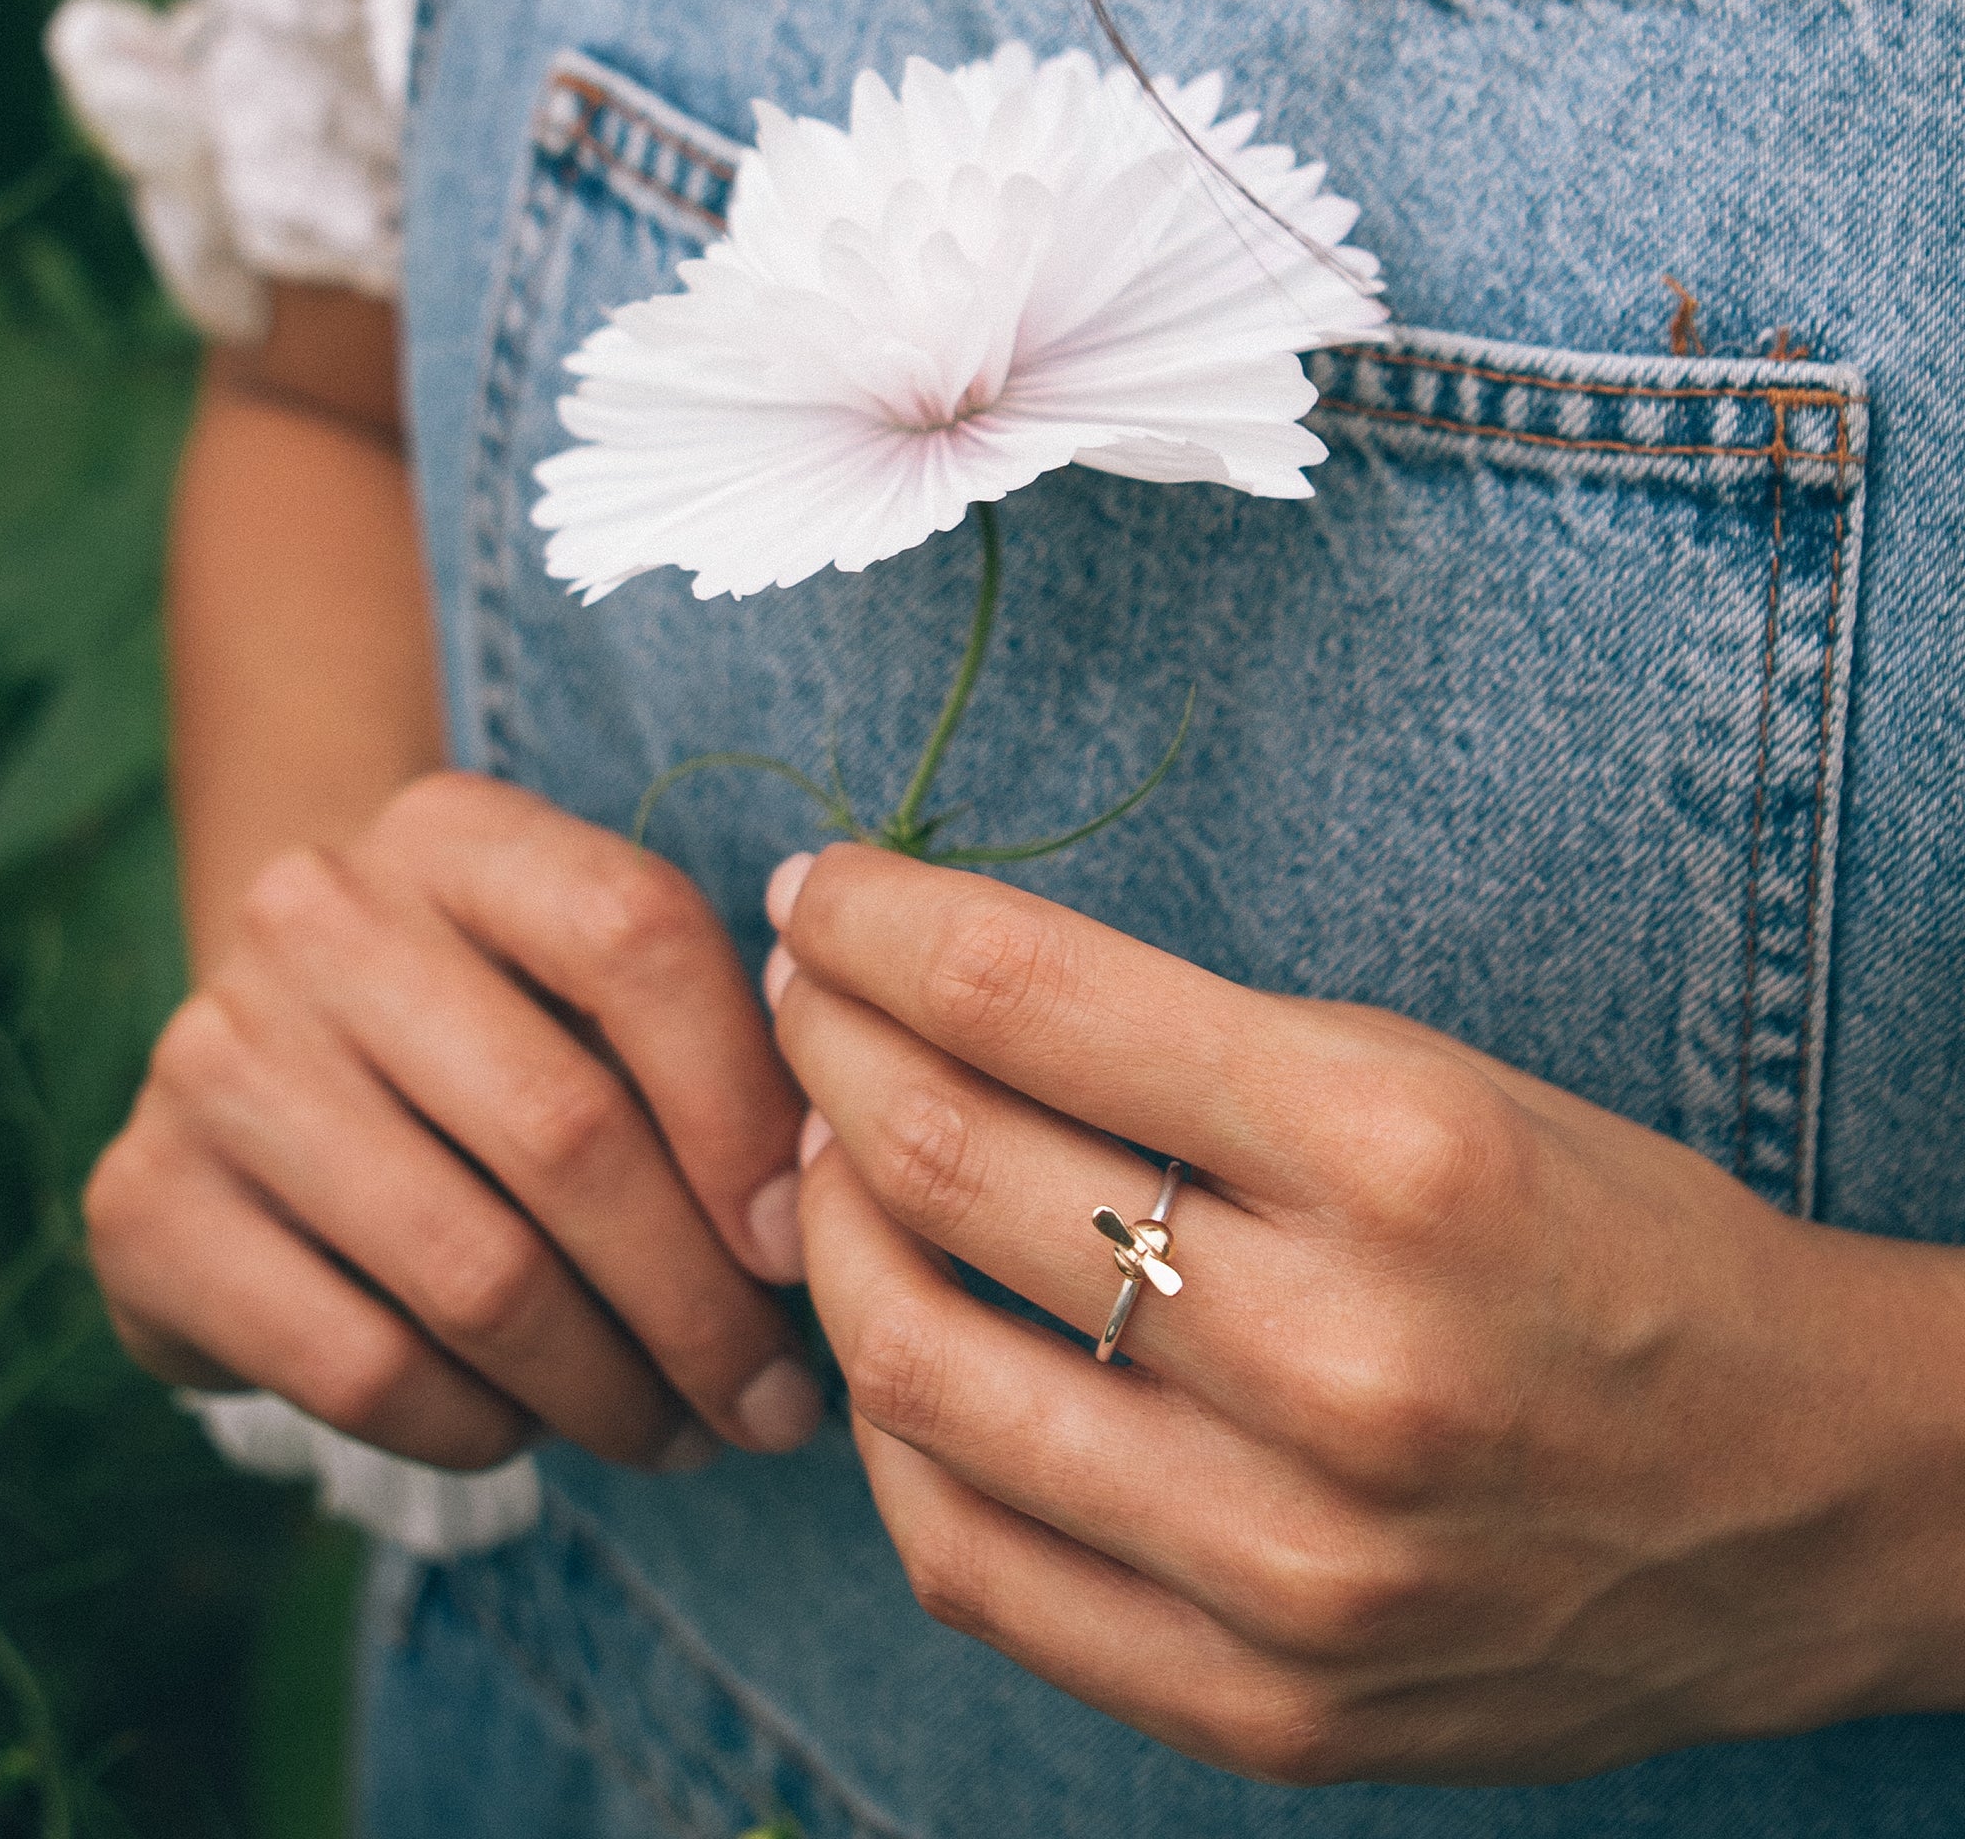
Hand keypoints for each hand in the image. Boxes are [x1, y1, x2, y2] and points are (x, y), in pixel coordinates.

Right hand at [85, 773, 820, 1471]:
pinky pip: (361, 1367)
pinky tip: (531, 1427)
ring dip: (611, 1391)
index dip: (743, 1106)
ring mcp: (214, 1057)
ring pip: (475, 1273)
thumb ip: (711, 1060)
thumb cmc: (498, 1031)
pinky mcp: (144, 1203)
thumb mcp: (594, 998)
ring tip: (684, 1435)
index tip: (799, 1243)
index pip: (637, 936)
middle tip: (774, 1403)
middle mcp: (319, 918)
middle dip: (700, 1303)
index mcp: (458, 834)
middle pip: (565, 1128)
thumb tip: (805, 1221)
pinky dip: (480, 1427)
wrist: (276, 1065)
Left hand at [766, 845, 1964, 1783]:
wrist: (1799, 1499)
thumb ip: (1177, 1046)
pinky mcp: (1264, 1704)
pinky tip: (888, 1345)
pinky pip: (971, 1561)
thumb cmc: (1602, 1239)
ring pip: (919, 1373)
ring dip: (825, 1234)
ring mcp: (1292, 1563)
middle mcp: (1339, 1360)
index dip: (879, 923)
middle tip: (798, 997)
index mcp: (1396, 1149)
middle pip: (948, 1167)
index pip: (1029, 997)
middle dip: (824, 1047)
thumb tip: (931, 996)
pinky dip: (890, 1433)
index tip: (822, 890)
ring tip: (823, 1162)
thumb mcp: (1427, 1077)